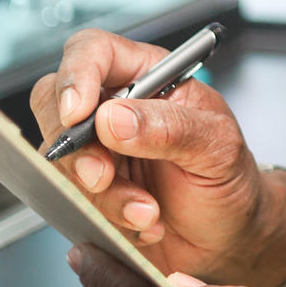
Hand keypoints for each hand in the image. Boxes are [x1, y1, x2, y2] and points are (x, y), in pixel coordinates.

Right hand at [31, 28, 283, 281]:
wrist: (229, 235)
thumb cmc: (230, 177)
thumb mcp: (218, 146)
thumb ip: (171, 128)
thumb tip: (113, 117)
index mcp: (151, 76)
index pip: (94, 51)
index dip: (77, 74)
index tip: (78, 112)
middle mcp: (117, 108)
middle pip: (55, 102)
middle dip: (75, 144)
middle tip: (104, 175)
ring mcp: (99, 151)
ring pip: (61, 159)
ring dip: (101, 193)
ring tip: (147, 210)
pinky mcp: (89, 192)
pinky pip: (71, 200)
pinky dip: (105, 217)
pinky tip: (144, 223)